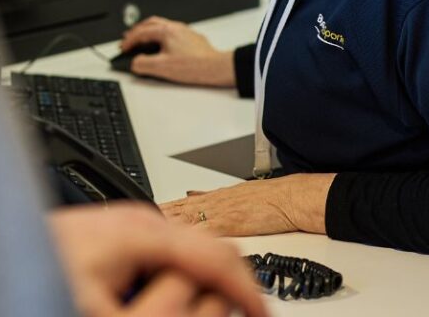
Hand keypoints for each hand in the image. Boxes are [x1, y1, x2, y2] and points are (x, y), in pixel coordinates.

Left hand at [48, 202, 268, 315]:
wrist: (2, 248)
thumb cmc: (45, 271)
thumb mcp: (106, 310)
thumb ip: (164, 306)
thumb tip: (208, 298)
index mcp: (142, 231)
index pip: (217, 254)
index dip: (248, 291)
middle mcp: (140, 220)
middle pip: (208, 250)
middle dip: (220, 289)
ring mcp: (129, 225)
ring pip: (187, 256)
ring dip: (194, 289)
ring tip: (171, 310)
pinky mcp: (119, 237)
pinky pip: (163, 258)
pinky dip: (173, 283)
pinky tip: (155, 303)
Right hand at [119, 17, 235, 86]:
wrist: (217, 68)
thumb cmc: (195, 66)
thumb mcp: (162, 68)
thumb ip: (143, 64)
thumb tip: (135, 63)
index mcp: (166, 31)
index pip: (141, 32)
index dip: (129, 41)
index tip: (123, 48)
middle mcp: (175, 27)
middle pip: (150, 23)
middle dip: (137, 31)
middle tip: (128, 39)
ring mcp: (184, 31)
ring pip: (161, 26)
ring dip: (149, 32)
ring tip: (142, 40)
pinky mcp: (191, 38)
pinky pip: (171, 32)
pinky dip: (160, 36)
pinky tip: (162, 45)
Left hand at [160, 174, 334, 236]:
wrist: (291, 198)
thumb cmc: (269, 200)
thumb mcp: (234, 194)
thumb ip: (209, 197)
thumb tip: (189, 195)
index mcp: (212, 198)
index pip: (178, 203)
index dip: (159, 207)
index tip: (143, 210)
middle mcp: (213, 203)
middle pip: (178, 209)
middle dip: (158, 215)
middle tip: (137, 217)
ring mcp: (221, 212)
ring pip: (188, 216)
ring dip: (168, 222)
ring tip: (149, 225)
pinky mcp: (231, 222)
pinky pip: (206, 228)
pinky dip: (191, 232)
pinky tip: (179, 234)